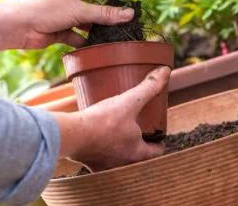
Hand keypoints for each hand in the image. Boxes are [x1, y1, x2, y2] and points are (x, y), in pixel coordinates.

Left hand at [17, 0, 133, 48]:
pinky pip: (78, 36)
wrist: (16, 26)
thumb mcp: (79, 9)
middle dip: (107, 16)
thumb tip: (130, 15)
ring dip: (97, 30)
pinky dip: (86, 42)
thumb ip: (105, 14)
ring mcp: (65, 15)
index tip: (129, 6)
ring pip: (87, 23)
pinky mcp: (60, 31)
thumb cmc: (45, 8)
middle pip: (94, 7)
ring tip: (115, 37)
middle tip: (126, 24)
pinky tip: (97, 48)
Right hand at [54, 66, 169, 169]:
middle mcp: (123, 164)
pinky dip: (99, 148)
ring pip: (118, 158)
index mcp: (137, 153)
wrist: (71, 135)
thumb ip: (148, 87)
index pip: (156, 151)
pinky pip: (98, 157)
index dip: (158, 142)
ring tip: (117, 131)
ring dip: (119, 147)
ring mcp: (105, 166)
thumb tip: (165, 71)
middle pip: (137, 156)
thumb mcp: (129, 101)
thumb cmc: (103, 121)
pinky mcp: (88, 163)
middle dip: (139, 144)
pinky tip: (95, 136)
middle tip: (137, 129)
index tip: (157, 134)